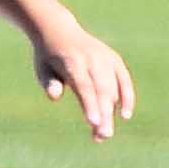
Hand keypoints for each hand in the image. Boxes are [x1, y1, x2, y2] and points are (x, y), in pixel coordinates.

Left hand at [28, 13, 136, 142]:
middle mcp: (92, 59)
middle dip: (103, 115)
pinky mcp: (114, 60)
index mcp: (72, 62)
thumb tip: (54, 96)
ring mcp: (105, 58)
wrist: (59, 30)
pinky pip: (124, 80)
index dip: (90, 105)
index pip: (83, 87)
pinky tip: (124, 115)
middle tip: (103, 137)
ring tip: (103, 134)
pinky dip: (127, 97)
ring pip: (112, 89)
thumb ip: (49, 82)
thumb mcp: (42, 68)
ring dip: (110, 112)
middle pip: (100, 91)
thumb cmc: (48, 56)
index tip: (93, 123)